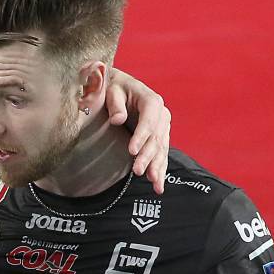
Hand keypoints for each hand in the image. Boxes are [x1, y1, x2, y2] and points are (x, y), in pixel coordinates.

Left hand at [103, 69, 170, 194]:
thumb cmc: (112, 88)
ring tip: (153, 183)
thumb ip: (115, 104)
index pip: (149, 121)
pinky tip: (158, 185)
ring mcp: (162, 127)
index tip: (131, 151)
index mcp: (151, 101)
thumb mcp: (111, 91)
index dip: (141, 136)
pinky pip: (161, 155)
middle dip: (148, 156)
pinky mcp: (159, 138)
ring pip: (161, 149)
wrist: (118, 88)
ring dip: (157, 167)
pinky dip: (160, 170)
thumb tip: (117, 119)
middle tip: (138, 171)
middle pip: (156, 138)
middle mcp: (161, 114)